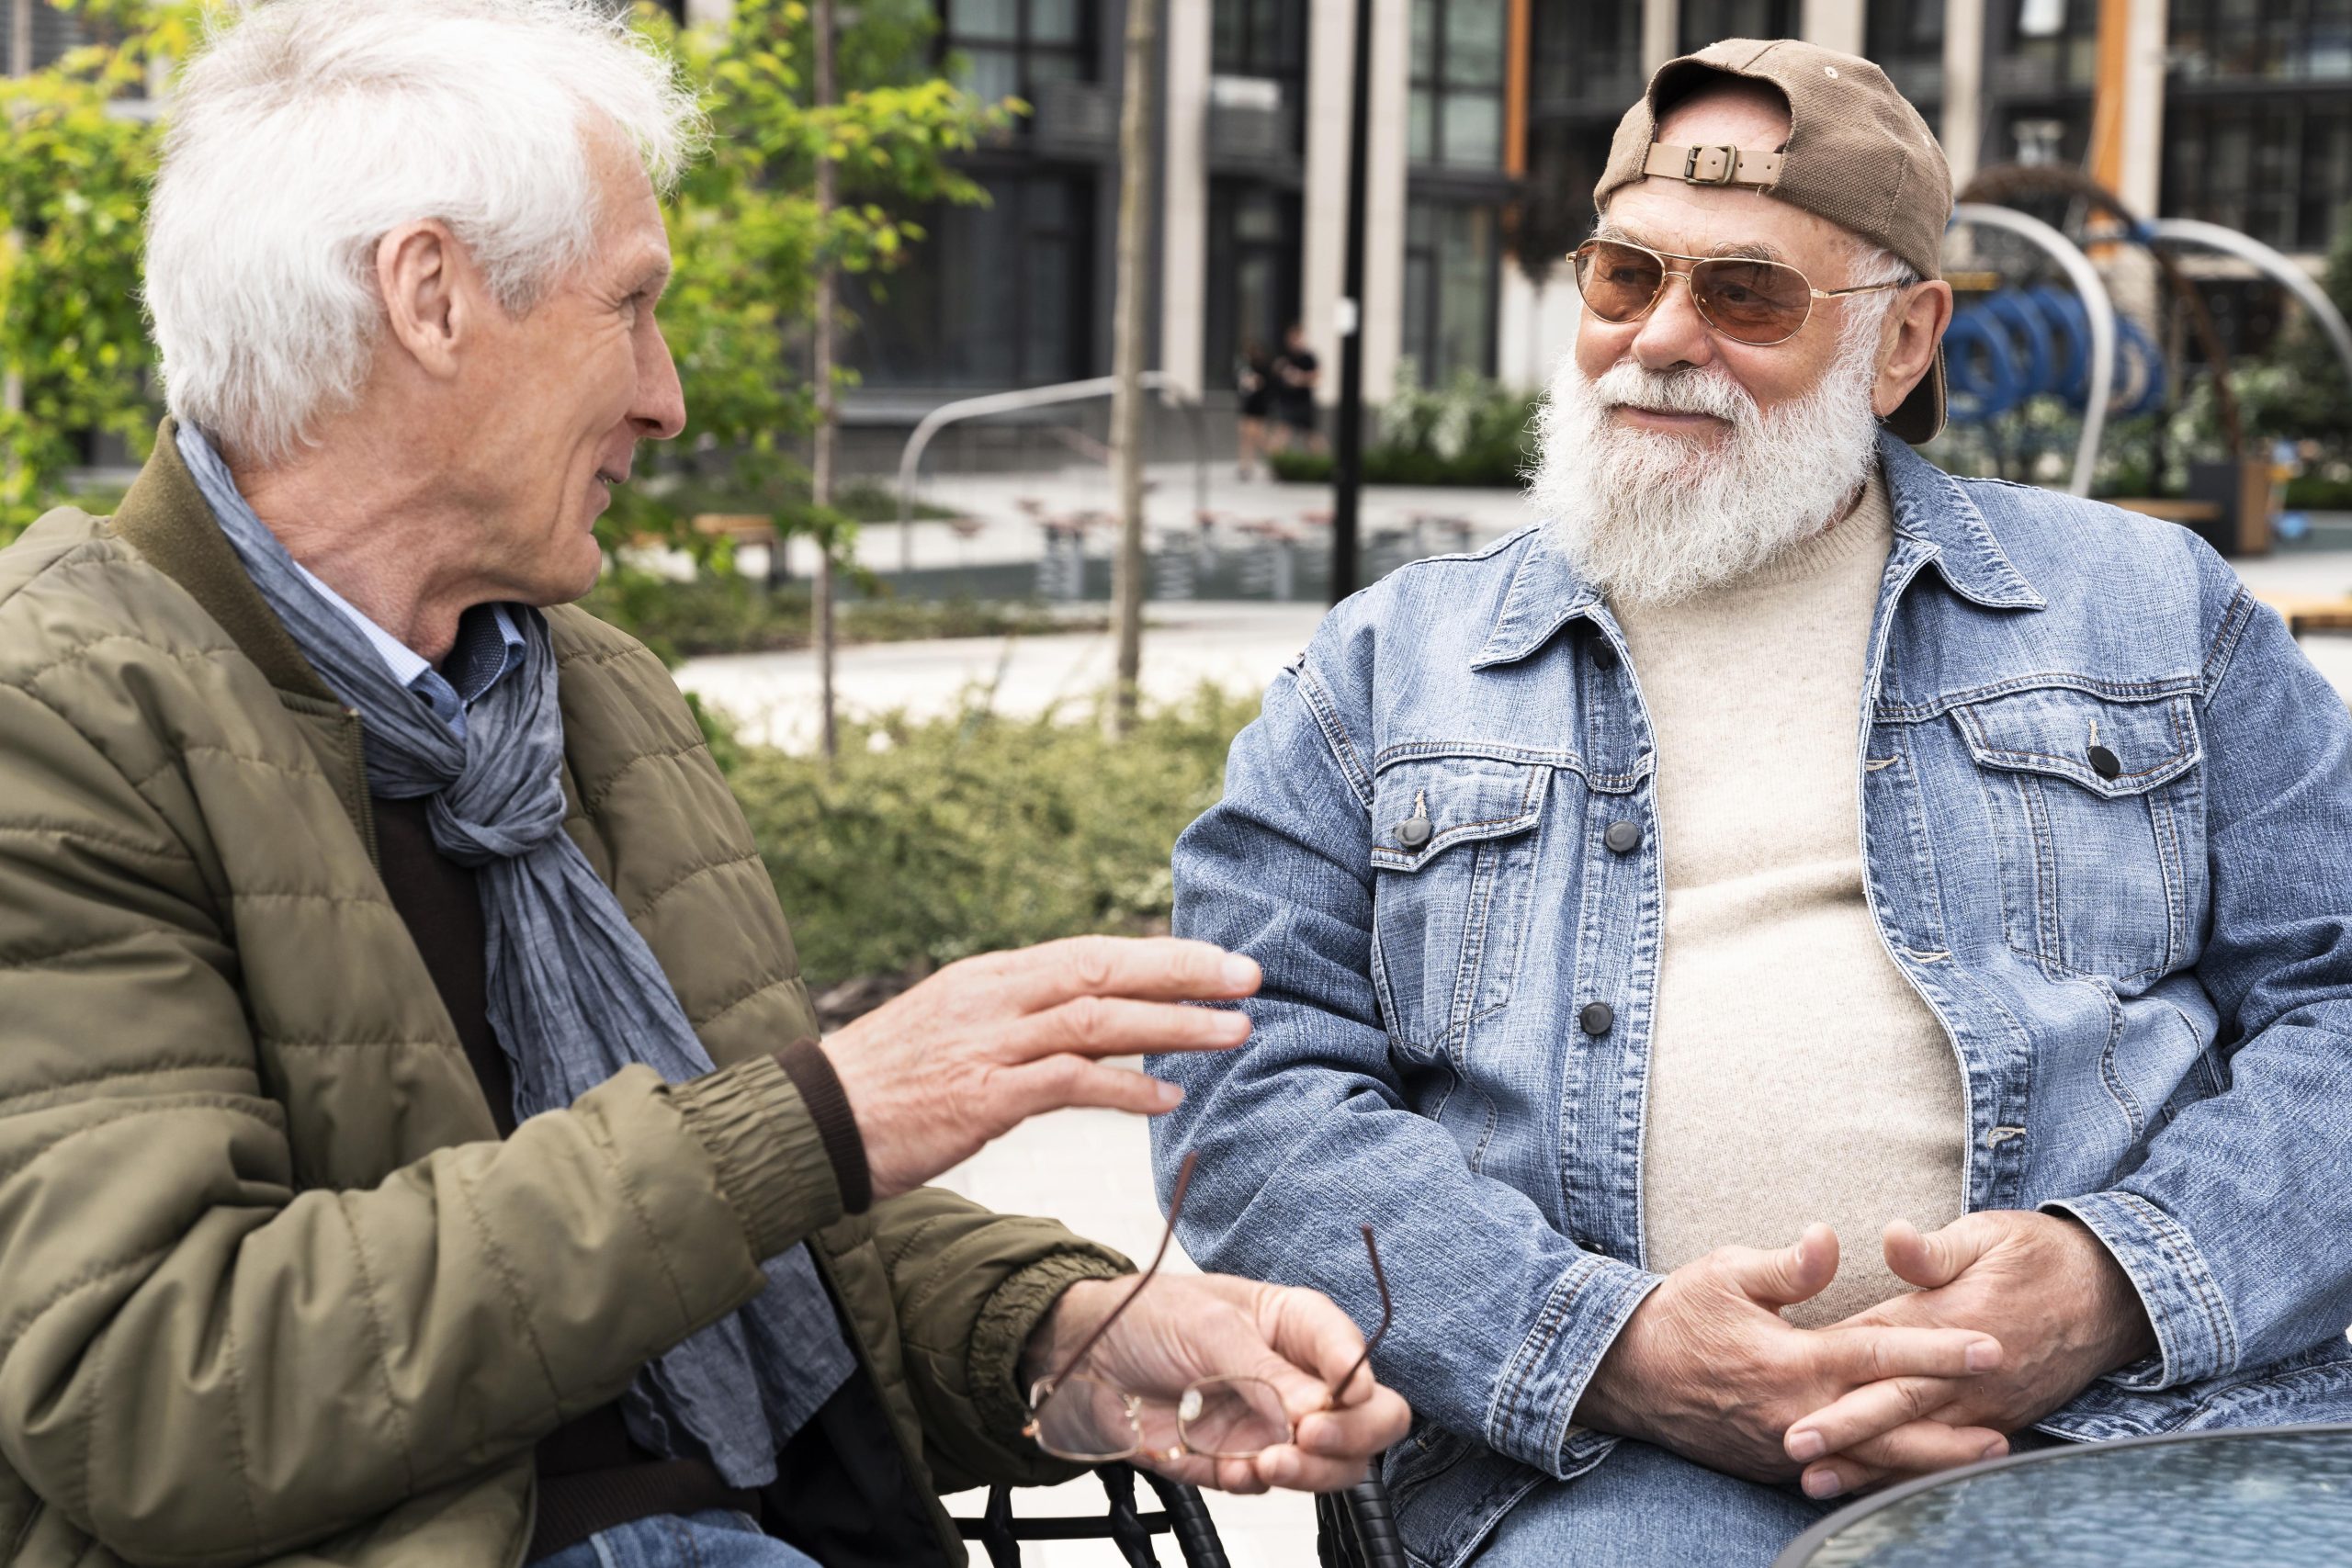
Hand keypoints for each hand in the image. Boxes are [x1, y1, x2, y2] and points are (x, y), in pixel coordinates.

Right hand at [822, 936, 1258, 1199]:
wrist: (808, 1123)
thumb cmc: (884, 1087)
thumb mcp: (952, 1032)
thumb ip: (1015, 1022)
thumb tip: (1083, 1027)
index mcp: (990, 978)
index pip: (1090, 953)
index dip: (1160, 954)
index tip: (1218, 962)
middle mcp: (994, 998)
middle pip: (1106, 968)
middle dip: (1185, 971)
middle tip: (1251, 978)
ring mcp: (989, 1044)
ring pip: (1100, 1021)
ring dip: (1174, 1025)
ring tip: (1234, 1033)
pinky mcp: (982, 1096)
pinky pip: (1071, 1083)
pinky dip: (1126, 1088)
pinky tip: (1168, 1097)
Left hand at [1021, 1274, 1411, 1494]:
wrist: (1083, 1354)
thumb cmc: (1147, 1314)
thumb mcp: (1209, 1328)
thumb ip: (1265, 1373)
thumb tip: (1320, 1408)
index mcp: (1299, 1327)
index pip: (1357, 1358)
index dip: (1358, 1383)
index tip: (1334, 1401)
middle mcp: (1297, 1378)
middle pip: (1367, 1422)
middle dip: (1348, 1438)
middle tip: (1308, 1439)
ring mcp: (1271, 1424)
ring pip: (1328, 1465)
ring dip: (1306, 1472)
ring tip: (1267, 1463)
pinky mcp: (1238, 1459)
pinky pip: (1267, 1485)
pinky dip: (1255, 1484)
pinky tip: (1234, 1469)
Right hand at [1573, 1224, 2007, 1485]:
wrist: (1622, 1374)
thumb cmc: (1676, 1315)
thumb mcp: (1725, 1273)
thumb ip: (1785, 1265)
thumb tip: (1829, 1238)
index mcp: (1792, 1362)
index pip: (1880, 1355)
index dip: (1939, 1350)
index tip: (1990, 1347)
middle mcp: (1796, 1414)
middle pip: (1891, 1428)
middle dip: (1951, 1430)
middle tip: (2007, 1431)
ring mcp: (1785, 1447)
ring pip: (1870, 1461)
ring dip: (1926, 1459)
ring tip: (1978, 1455)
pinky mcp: (1772, 1464)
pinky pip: (1838, 1471)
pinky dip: (1881, 1471)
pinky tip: (1912, 1468)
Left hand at [1784, 1211, 2156, 1499]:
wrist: (2114, 1294)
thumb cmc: (2039, 1255)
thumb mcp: (1987, 1236)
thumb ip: (1934, 1249)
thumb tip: (1892, 1237)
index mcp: (1951, 1320)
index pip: (1880, 1345)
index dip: (1833, 1363)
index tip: (1786, 1376)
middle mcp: (1966, 1371)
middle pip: (1892, 1402)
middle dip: (1842, 1427)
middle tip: (1793, 1447)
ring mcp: (1986, 1403)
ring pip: (1917, 1439)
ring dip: (1867, 1462)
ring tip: (1817, 1482)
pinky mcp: (2002, 1419)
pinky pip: (1950, 1454)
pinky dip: (1911, 1472)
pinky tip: (1878, 1488)